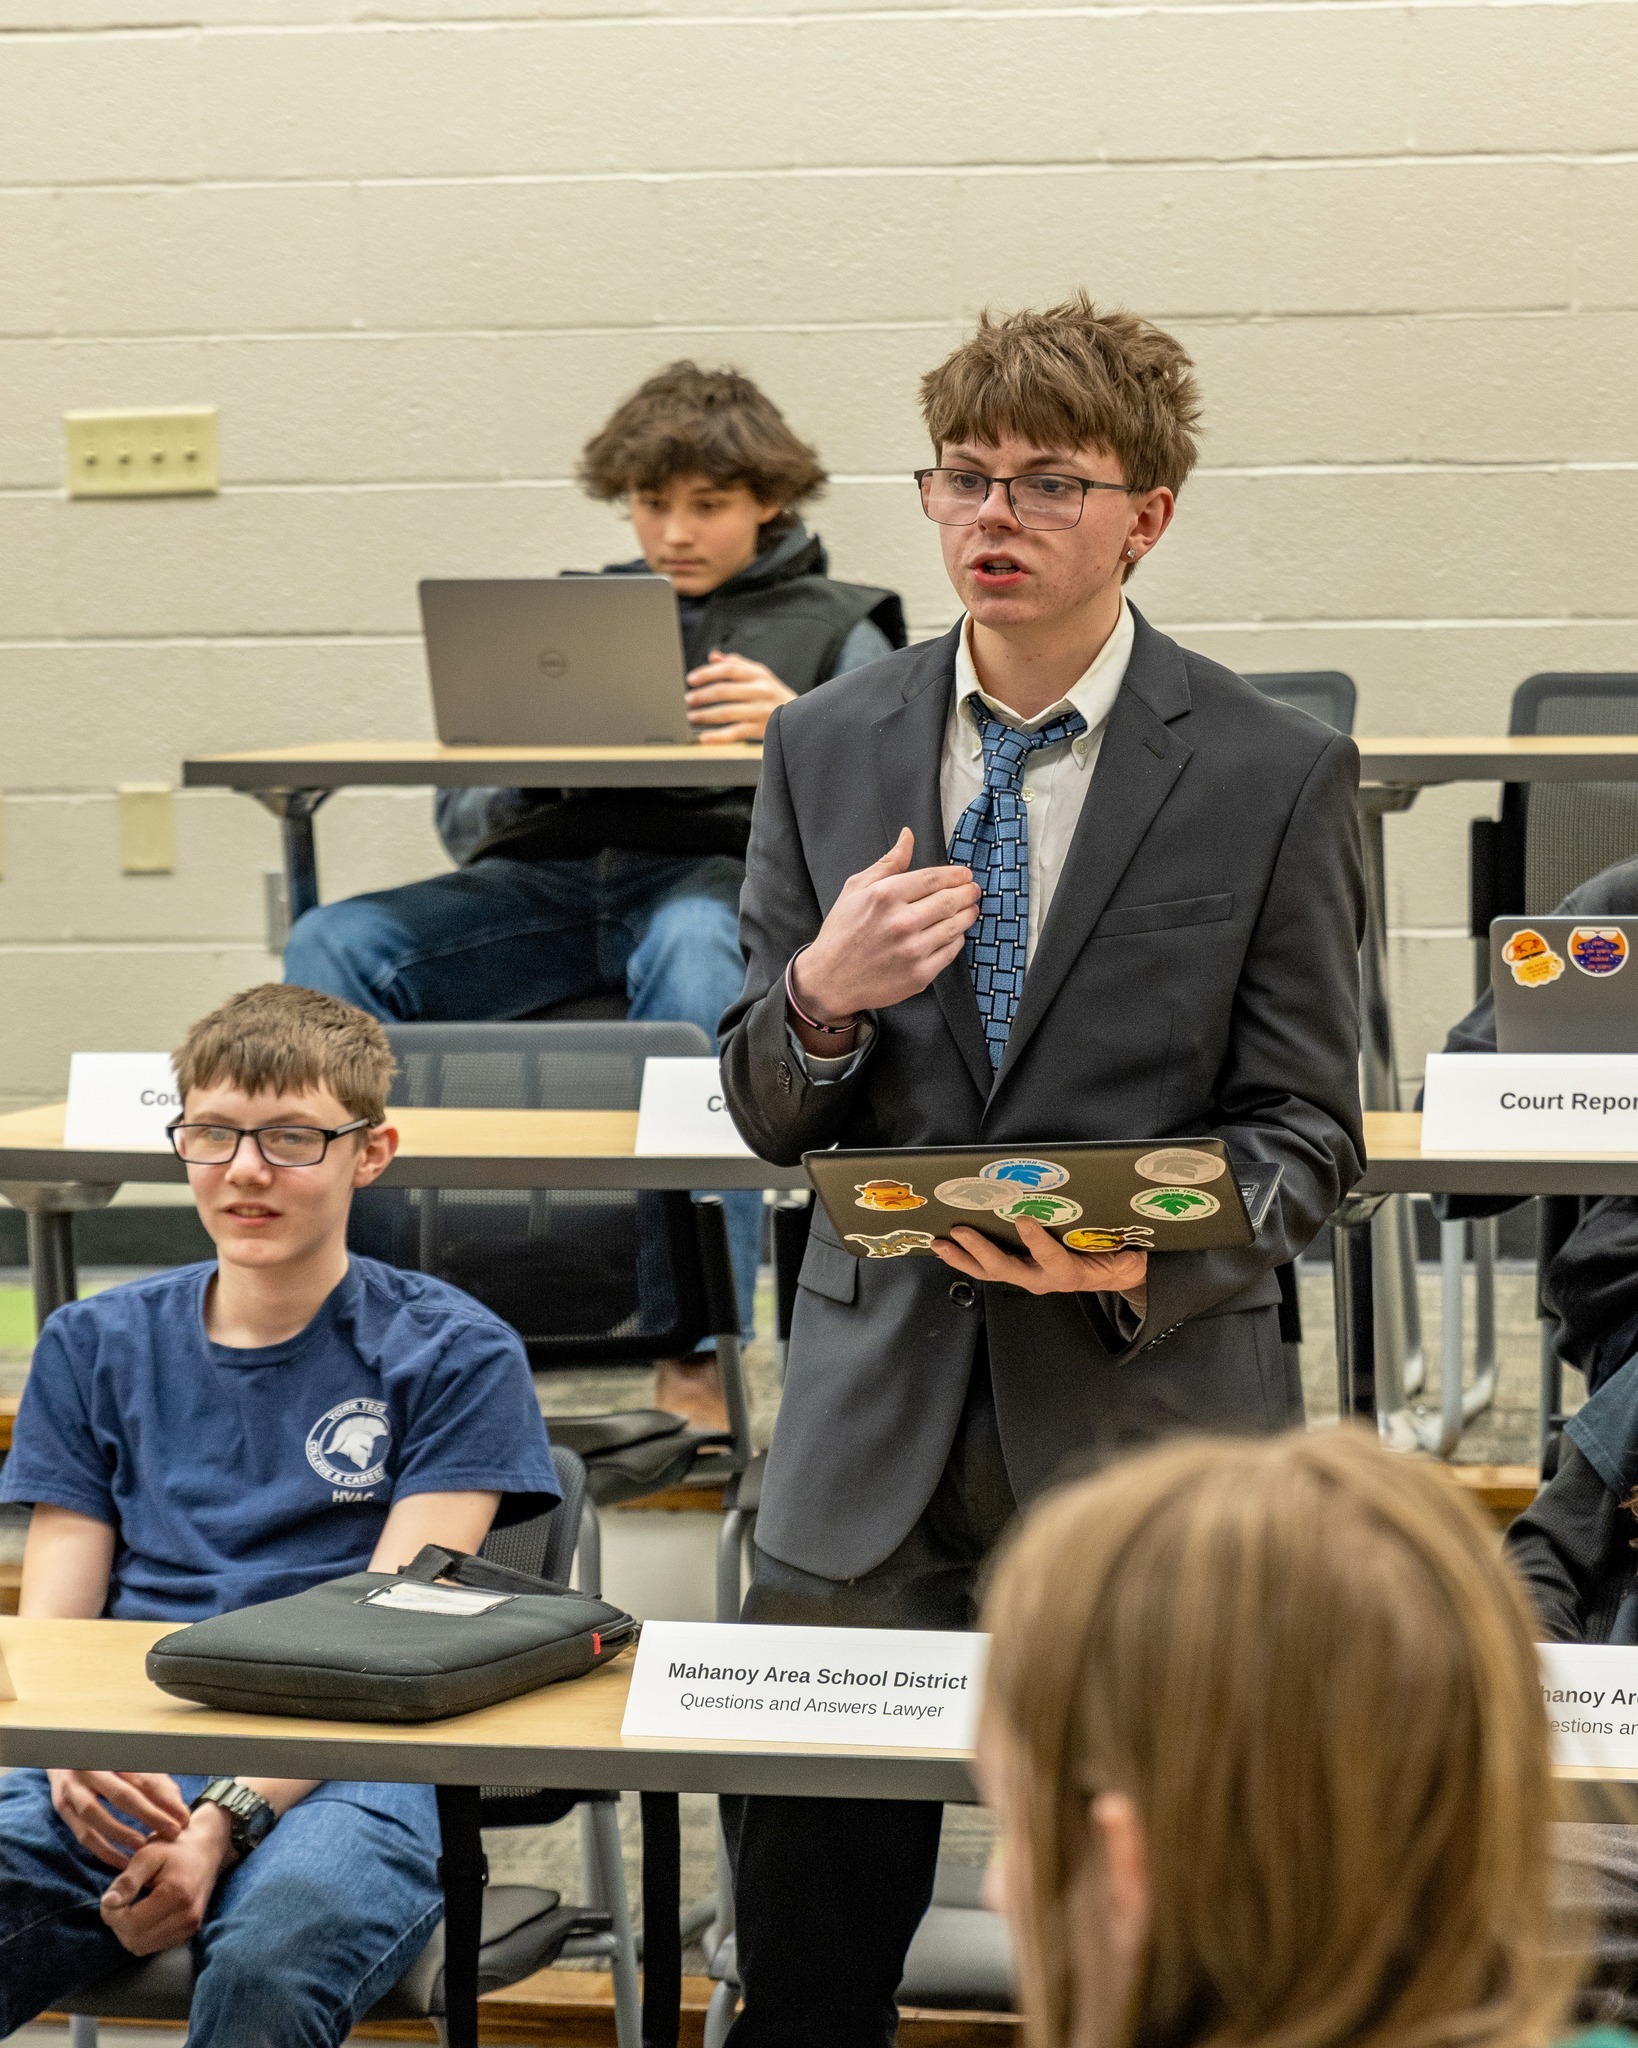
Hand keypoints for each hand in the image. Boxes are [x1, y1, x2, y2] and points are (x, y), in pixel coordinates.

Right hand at [48, 1769, 189, 1870]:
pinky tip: (122, 1860)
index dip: (165, 1800)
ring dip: (121, 1834)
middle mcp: (91, 1769)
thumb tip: (177, 1807)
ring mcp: (73, 1789)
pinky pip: (83, 1834)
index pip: (144, 1778)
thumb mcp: (132, 1764)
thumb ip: (155, 1781)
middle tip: (172, 1833)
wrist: (64, 1753)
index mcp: (113, 1755)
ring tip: (144, 1846)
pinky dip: (103, 1850)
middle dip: (150, 1816)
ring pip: (96, 1815)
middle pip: (122, 1795)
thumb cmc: (108, 1762)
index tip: (183, 1817)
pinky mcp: (62, 1808)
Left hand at [100, 1806, 233, 1956]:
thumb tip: (107, 1903)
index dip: (112, 1916)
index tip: (109, 1898)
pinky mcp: (189, 1933)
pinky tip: (143, 1914)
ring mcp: (190, 1927)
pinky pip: (153, 1946)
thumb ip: (127, 1880)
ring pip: (142, 1948)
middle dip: (118, 1925)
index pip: (131, 1925)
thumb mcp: (148, 1855)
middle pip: (135, 1941)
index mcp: (177, 1896)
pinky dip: (142, 1935)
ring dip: (128, 1932)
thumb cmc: (175, 1847)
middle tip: (118, 1903)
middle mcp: (187, 1917)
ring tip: (131, 1907)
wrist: (207, 1849)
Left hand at [686, 652, 795, 742]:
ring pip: (727, 712)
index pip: (729, 669)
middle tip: (688, 700)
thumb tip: (713, 656)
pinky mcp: (761, 730)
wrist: (801, 716)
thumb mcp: (759, 675)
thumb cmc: (773, 694)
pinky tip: (704, 738)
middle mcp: (760, 691)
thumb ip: (736, 664)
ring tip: (692, 717)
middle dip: (702, 696)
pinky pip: (735, 733)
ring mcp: (761, 711)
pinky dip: (718, 737)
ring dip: (705, 715)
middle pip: (725, 691)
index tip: (691, 679)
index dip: (707, 673)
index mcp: (758, 674)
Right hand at [791, 828, 980, 1025]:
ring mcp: (912, 950)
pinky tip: (955, 933)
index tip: (965, 874)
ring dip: (968, 914)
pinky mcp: (919, 975)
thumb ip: (888, 863)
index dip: (956, 874)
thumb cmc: (842, 931)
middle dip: (968, 892)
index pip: (933, 878)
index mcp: (885, 896)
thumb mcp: (856, 889)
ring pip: (955, 926)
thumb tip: (908, 836)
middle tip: (973, 890)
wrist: (830, 979)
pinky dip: (958, 939)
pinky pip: (951, 951)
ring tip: (970, 908)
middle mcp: (901, 922)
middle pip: (950, 900)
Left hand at [933, 1218, 1148, 1298]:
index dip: (1038, 1243)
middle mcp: (1042, 1279)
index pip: (1053, 1260)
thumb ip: (1126, 1258)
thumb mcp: (1127, 1257)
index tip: (1023, 1219)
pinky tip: (947, 1246)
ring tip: (940, 1243)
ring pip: (989, 1271)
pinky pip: (987, 1267)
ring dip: (962, 1258)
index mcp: (1069, 1273)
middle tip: (962, 1231)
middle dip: (981, 1251)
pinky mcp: (1016, 1270)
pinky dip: (965, 1257)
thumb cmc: (1116, 1259)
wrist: (1111, 1274)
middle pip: (1006, 1268)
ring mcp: (1026, 1276)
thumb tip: (1130, 1252)